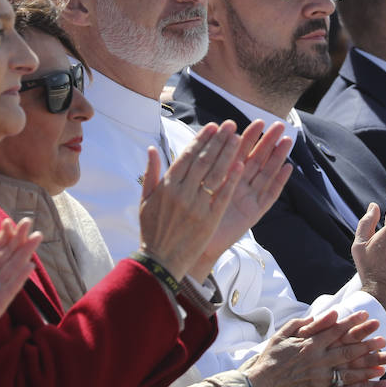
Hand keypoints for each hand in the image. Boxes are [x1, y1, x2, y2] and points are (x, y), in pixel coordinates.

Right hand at [138, 122, 246, 279]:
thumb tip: (151, 149)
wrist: (160, 262)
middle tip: (230, 124)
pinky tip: (240, 164)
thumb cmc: (152, 230)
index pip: (187, 156)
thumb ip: (151, 173)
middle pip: (204, 161)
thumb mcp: (145, 200)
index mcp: (166, 186)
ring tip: (238, 137)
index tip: (213, 126)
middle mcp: (182, 193)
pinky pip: (222, 195)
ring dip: (228, 154)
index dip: (201, 139)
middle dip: (218, 141)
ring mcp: (197, 206)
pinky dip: (231, 180)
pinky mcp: (209, 220)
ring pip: (215, 174)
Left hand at [189, 120, 292, 279]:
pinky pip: (269, 196)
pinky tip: (288, 168)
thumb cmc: (188, 216)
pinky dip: (279, 182)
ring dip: (277, 157)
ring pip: (265, 174)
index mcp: (223, 177)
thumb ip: (200, 165)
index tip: (256, 121)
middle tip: (278, 125)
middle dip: (267, 142)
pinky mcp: (253, 213)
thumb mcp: (192, 186)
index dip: (248, 137)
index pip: (238, 153)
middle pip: (256, 159)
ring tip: (287, 141)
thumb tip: (202, 143)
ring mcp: (247, 198)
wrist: (189, 244)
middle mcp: (238, 185)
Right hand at [240, 310, 385, 386]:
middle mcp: (317, 361)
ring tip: (383, 366)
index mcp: (309, 345)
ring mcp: (319, 379)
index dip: (352, 322)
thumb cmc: (271, 357)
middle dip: (367, 344)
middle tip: (383, 339)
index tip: (366, 315)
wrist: (260, 384)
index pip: (335, 330)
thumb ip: (305, 323)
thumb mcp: (283, 334)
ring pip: (347, 374)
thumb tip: (327, 314)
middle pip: (347, 351)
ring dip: (367, 370)